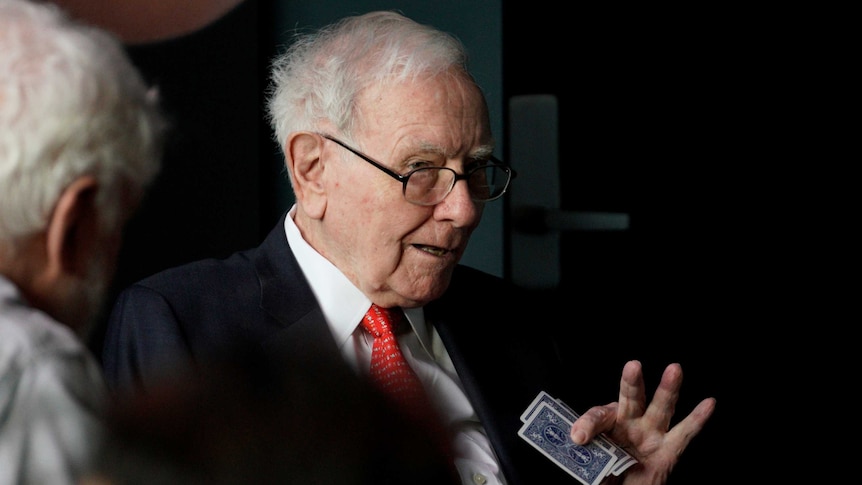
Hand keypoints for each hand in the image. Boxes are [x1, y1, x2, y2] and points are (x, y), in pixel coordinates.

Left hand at [569, 360, 715, 484]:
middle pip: (630, 399)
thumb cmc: (605, 476)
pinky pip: (684, 433)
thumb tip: (579, 442)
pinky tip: (708, 403)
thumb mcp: (590, 465)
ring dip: (668, 389)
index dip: (588, 425)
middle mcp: (629, 426)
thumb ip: (588, 454)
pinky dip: (698, 418)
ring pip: (661, 408)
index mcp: (604, 427)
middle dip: (632, 382)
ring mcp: (650, 436)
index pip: (598, 417)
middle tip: (633, 366)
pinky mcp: (668, 452)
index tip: (579, 437)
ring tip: (674, 370)